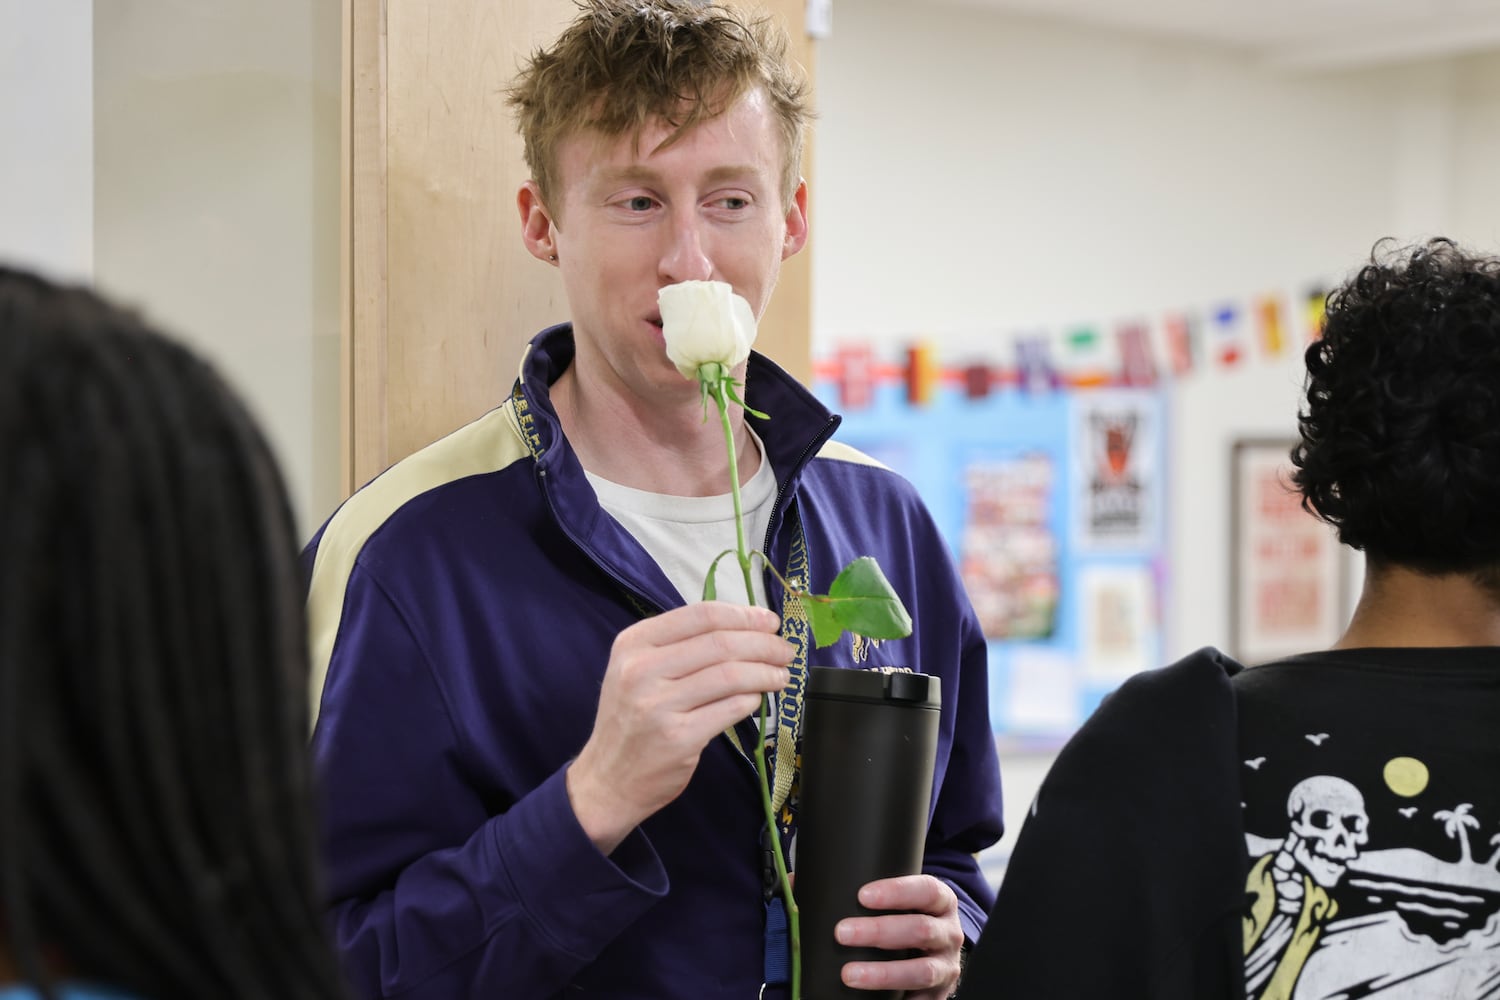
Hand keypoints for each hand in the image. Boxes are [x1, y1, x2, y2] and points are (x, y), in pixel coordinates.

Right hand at [567, 602, 792, 853]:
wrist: (607, 780)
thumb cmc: (630, 719)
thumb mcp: (637, 670)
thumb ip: (679, 645)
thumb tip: (745, 627)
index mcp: (634, 643)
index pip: (701, 615)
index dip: (743, 615)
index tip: (769, 622)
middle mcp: (642, 670)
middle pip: (721, 644)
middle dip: (764, 644)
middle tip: (785, 650)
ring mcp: (658, 705)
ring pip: (731, 676)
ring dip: (766, 673)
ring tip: (781, 675)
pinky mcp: (678, 738)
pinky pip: (730, 710)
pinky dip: (752, 701)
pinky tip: (758, 700)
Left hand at [835, 874, 963, 998]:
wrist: (937, 953)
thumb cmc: (912, 919)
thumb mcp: (911, 902)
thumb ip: (886, 898)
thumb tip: (839, 896)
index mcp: (943, 903)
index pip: (927, 891)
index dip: (896, 891)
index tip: (862, 895)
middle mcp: (950, 934)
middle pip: (920, 930)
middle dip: (879, 931)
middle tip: (842, 933)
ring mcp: (946, 967)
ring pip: (922, 971)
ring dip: (883, 973)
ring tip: (849, 974)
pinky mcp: (939, 995)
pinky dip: (898, 999)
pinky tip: (870, 999)